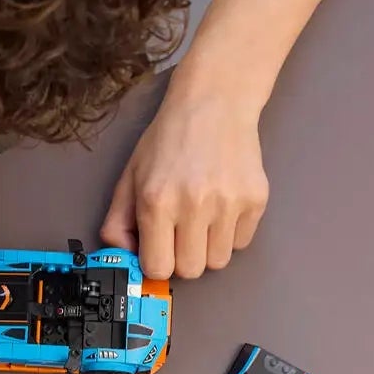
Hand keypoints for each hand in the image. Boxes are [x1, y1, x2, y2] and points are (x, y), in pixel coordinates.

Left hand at [98, 86, 268, 279]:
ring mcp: (229, 204)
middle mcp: (194, 205)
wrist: (214, 102)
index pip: (158, 268)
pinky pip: (242, 243)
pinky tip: (222, 205)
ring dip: (208, 248)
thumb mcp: (130, 176)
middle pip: (191, 270)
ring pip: (219, 262)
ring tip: (203, 217)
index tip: (159, 249)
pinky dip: (231, 233)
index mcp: (156, 201)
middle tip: (181, 232)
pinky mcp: (256, 200)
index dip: (157, 262)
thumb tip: (125, 256)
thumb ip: (118, 221)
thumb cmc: (169, 139)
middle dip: (183, 258)